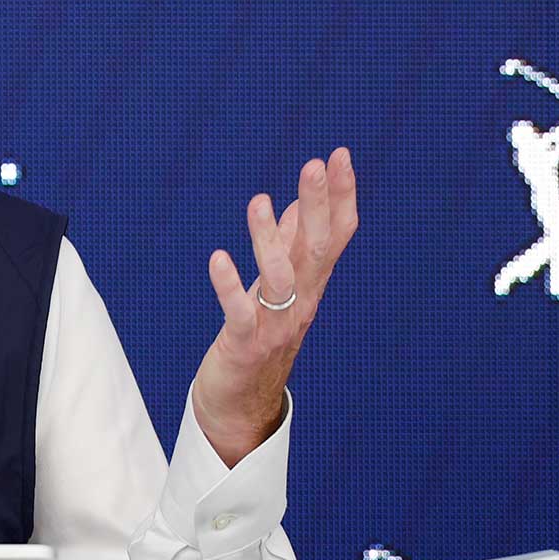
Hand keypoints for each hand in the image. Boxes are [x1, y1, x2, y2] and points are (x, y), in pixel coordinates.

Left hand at [193, 148, 359, 466]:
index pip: (336, 235)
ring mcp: (275, 324)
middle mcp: (301, 301)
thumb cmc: (259, 337)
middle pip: (316, 249)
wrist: (241, 405)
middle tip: (316, 163)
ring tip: (259, 201)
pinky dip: (230, 286)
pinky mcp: (245, 344)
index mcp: (311, 284)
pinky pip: (241, 313)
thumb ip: (291, 247)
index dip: (340, 196)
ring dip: (270, 239)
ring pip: (280, 277)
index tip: (340, 155)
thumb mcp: (279, 287)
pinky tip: (218, 259)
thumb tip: (298, 205)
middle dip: (318, 205)